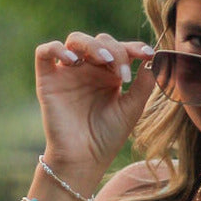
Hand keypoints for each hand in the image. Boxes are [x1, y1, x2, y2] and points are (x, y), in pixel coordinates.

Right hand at [34, 31, 154, 174]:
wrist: (84, 159)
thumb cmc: (107, 137)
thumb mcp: (132, 109)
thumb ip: (144, 85)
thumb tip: (155, 60)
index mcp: (110, 75)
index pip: (122, 49)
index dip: (135, 47)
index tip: (149, 54)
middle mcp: (89, 70)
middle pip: (100, 41)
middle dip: (115, 51)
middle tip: (124, 74)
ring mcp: (68, 72)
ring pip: (75, 40)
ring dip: (91, 45)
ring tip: (103, 60)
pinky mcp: (48, 80)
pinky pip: (45, 52)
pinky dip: (56, 49)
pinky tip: (73, 61)